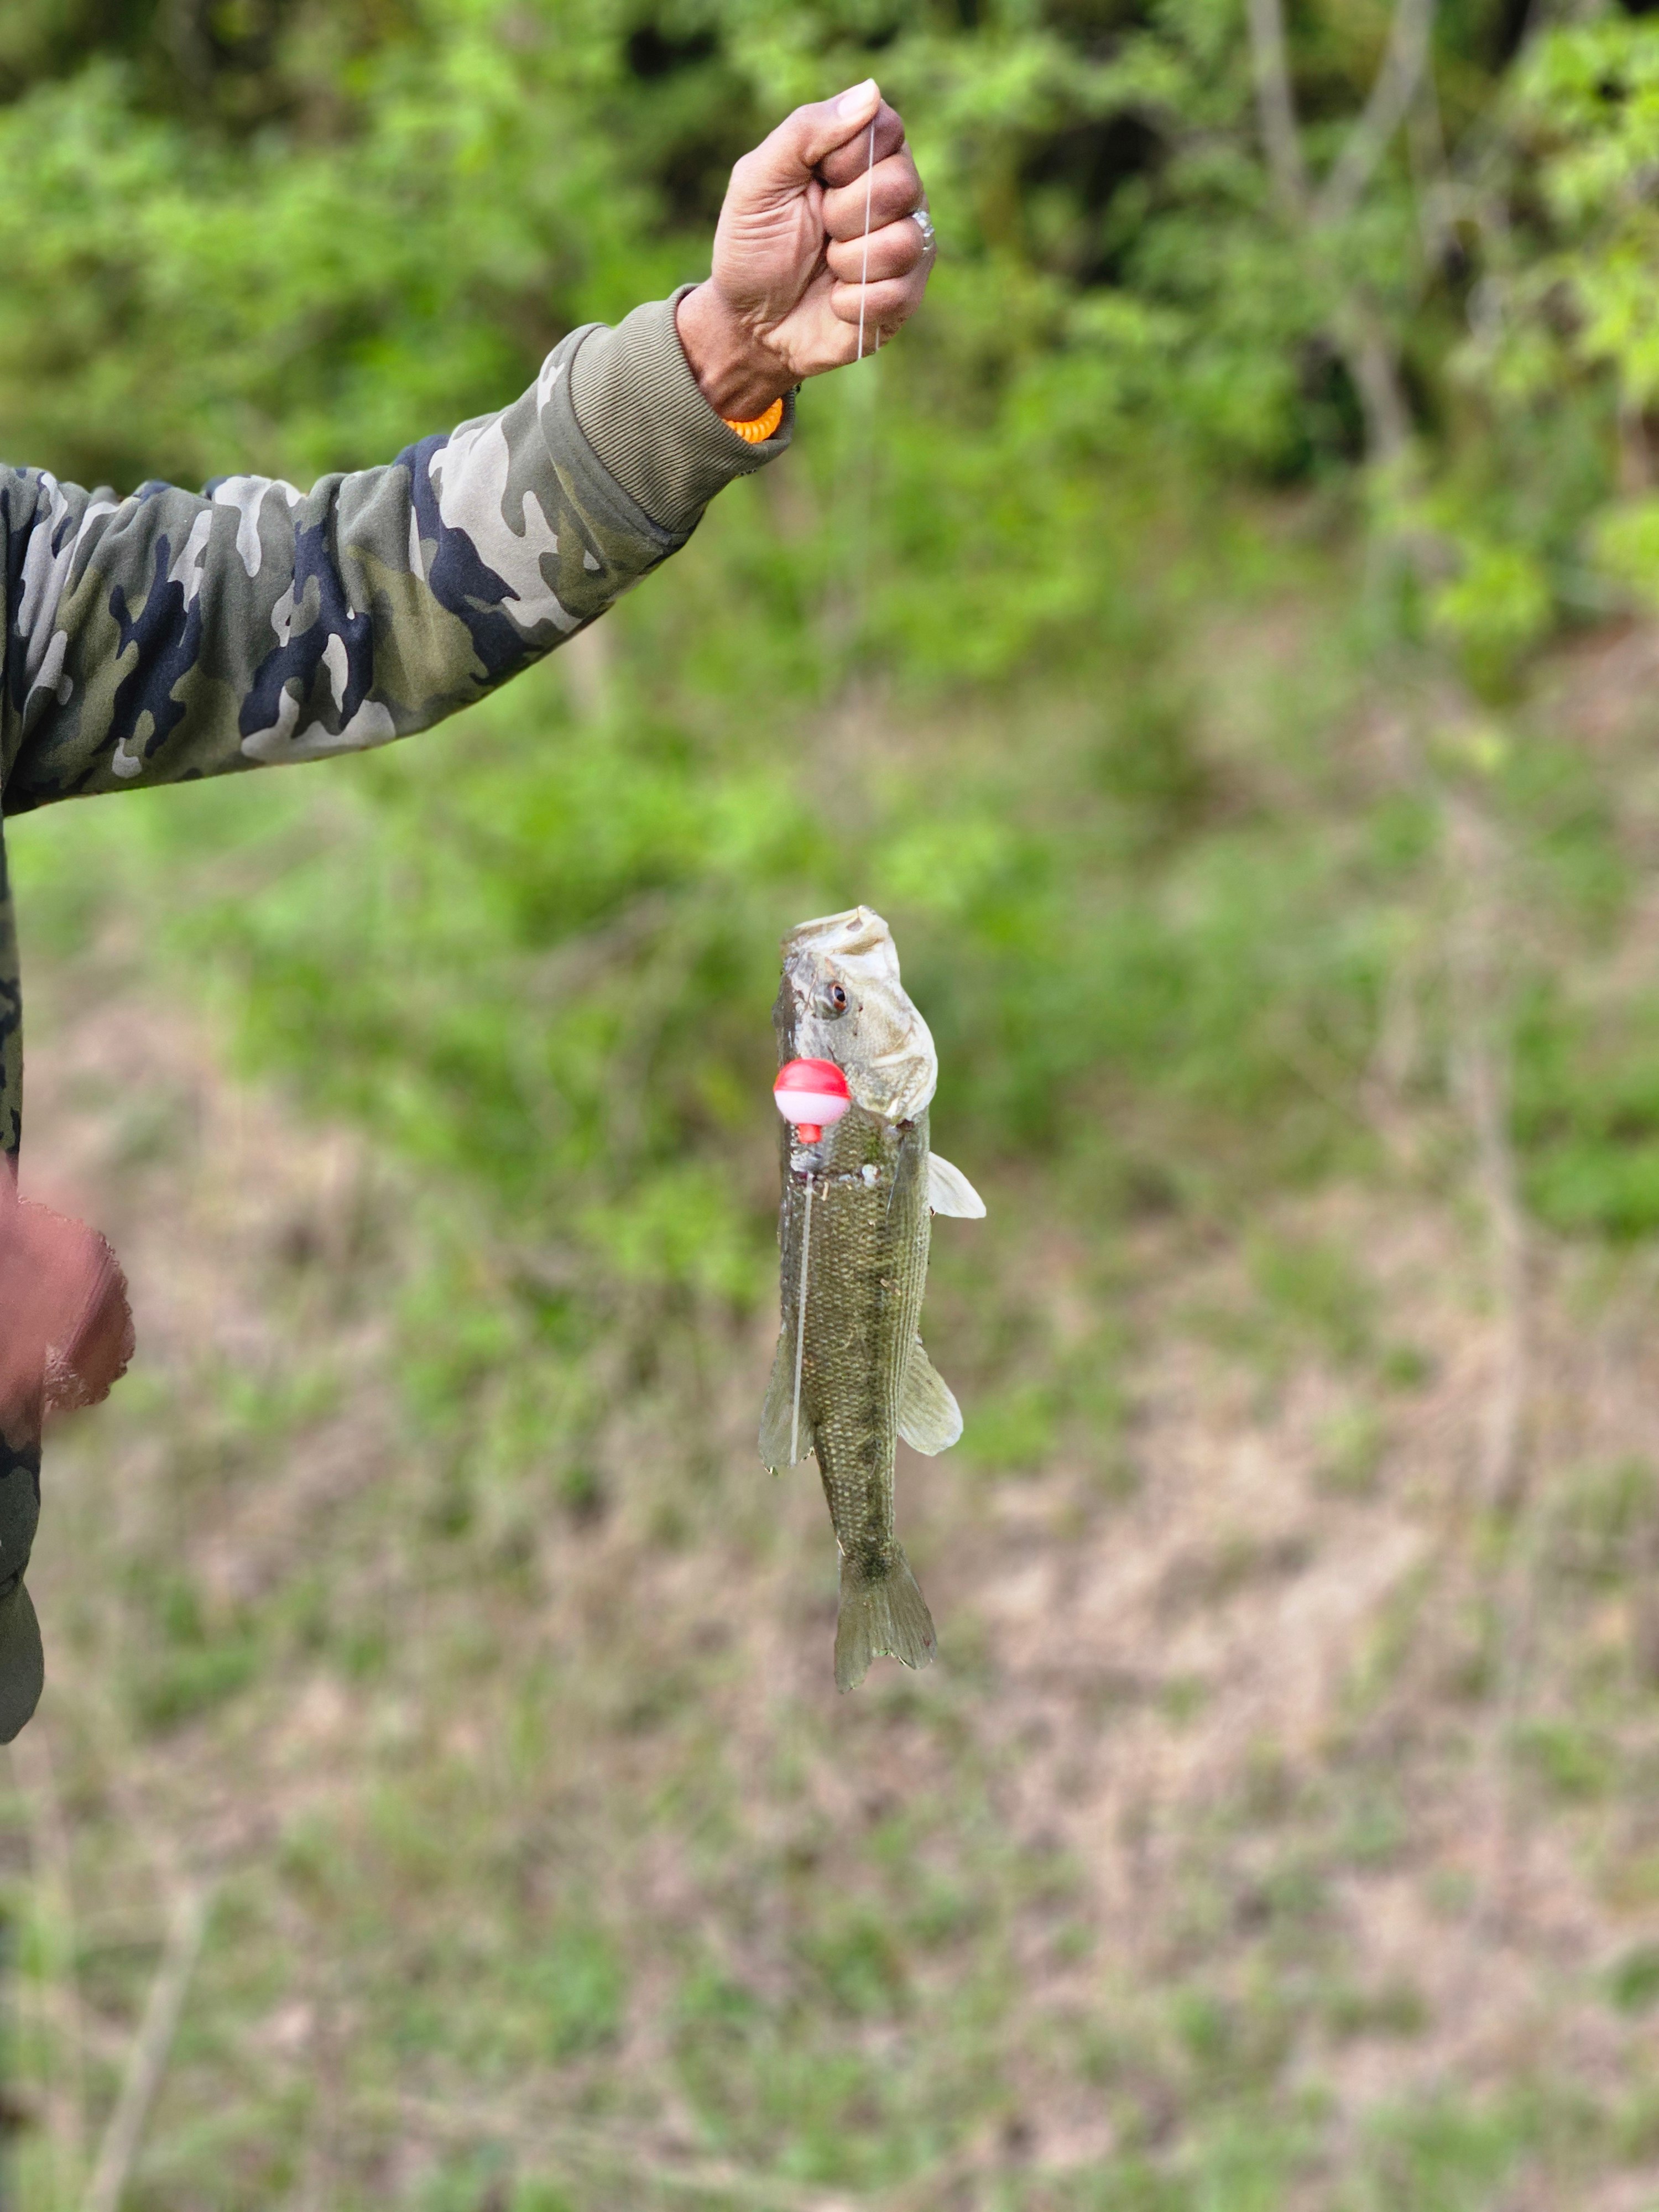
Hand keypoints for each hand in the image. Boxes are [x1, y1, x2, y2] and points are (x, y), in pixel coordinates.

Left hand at [675, 79, 933, 422]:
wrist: (748, 324)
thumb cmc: (752, 247)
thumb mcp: (758, 180)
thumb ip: (806, 130)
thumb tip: (871, 91)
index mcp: (860, 155)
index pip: (887, 128)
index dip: (848, 158)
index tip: (816, 180)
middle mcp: (893, 195)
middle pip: (903, 184)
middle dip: (845, 214)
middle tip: (819, 230)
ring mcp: (905, 246)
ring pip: (904, 241)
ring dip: (849, 261)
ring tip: (827, 268)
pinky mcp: (905, 296)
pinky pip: (899, 291)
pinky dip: (853, 302)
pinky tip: (835, 301)